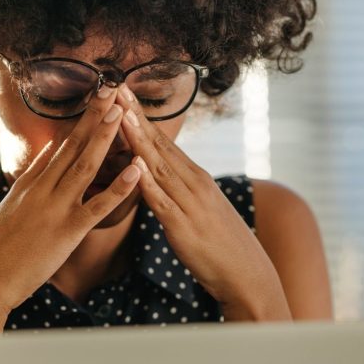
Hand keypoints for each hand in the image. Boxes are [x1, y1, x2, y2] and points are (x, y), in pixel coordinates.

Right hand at [0, 85, 141, 323]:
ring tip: (122, 112)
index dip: (79, 122)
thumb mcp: (9, 211)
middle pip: (72, 146)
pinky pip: (98, 205)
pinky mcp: (67, 231)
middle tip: (112, 89)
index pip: (58, 147)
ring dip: (105, 137)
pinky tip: (137, 170)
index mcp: (28, 185)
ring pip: (85, 165)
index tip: (95, 99)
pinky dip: (119, 186)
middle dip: (93, 116)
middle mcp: (41, 190)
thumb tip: (47, 154)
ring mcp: (54, 208)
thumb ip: (29, 183)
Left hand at [117, 86, 290, 320]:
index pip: (163, 141)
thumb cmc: (221, 246)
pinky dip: (148, 183)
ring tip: (120, 115)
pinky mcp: (183, 228)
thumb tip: (158, 177)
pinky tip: (134, 167)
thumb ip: (179, 191)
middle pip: (159, 145)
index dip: (141, 117)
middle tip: (115, 87)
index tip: (123, 92)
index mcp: (196, 178)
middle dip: (135, 116)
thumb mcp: (200, 209)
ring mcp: (190, 204)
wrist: (247, 275)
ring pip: (158, 166)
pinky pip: (162, 202)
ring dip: (138, 140)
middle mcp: (194, 184)